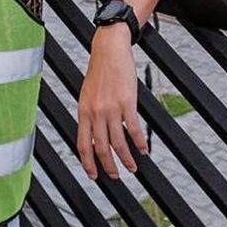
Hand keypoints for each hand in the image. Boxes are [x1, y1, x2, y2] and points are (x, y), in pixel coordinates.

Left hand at [76, 23, 147, 179]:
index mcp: (83, 112)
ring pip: (118, 142)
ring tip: (132, 167)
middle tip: (116, 176)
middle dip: (109, 166)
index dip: (88, 163)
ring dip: (126, 159)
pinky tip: (143, 149)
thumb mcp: (87, 95)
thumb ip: (89, 114)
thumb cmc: (99, 71)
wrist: (109, 51)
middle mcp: (96, 113)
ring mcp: (111, 109)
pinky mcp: (127, 103)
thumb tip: (94, 134)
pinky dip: (140, 142)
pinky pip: (134, 129)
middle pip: (102, 148)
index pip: (83, 145)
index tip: (94, 175)